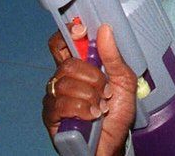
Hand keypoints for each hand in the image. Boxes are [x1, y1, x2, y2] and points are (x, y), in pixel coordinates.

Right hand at [42, 24, 137, 155]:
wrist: (111, 145)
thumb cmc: (116, 115)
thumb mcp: (124, 82)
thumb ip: (114, 57)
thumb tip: (105, 30)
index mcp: (80, 67)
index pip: (62, 43)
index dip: (68, 33)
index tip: (80, 31)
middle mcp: (63, 79)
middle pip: (67, 63)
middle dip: (92, 76)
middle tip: (105, 89)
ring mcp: (55, 97)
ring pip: (65, 83)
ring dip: (90, 95)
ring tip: (101, 107)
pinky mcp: (50, 116)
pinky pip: (61, 103)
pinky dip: (81, 108)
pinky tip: (91, 116)